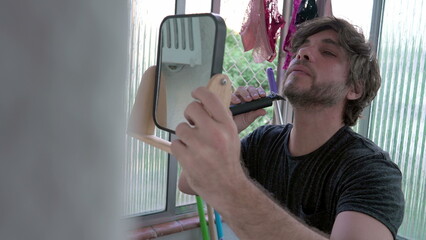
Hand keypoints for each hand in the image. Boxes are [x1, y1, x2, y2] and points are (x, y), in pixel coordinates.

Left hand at [171, 87, 247, 205]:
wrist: (228, 187)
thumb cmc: (227, 159)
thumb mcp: (231, 135)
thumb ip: (219, 118)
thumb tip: (204, 102)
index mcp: (227, 125)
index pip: (209, 98)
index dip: (199, 92)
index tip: (195, 94)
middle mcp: (215, 133)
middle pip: (191, 108)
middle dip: (189, 115)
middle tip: (193, 124)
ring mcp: (200, 147)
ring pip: (181, 127)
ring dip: (184, 135)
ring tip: (194, 145)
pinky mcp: (188, 159)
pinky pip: (175, 144)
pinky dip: (180, 149)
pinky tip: (190, 155)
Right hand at [231, 86, 266, 132]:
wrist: (231, 127)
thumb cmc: (241, 122)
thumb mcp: (250, 118)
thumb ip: (256, 114)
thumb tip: (264, 111)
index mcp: (251, 99)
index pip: (256, 91)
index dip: (260, 91)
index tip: (263, 95)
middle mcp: (243, 96)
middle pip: (249, 88)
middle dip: (253, 91)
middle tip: (255, 97)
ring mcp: (236, 97)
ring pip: (240, 89)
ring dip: (245, 93)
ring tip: (248, 100)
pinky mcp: (228, 100)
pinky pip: (231, 95)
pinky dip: (235, 97)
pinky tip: (238, 102)